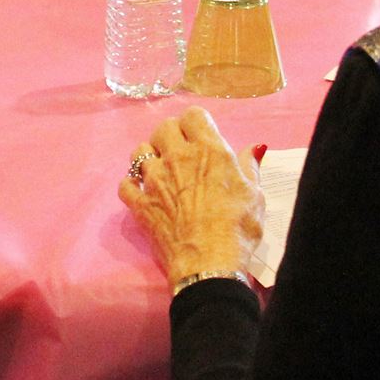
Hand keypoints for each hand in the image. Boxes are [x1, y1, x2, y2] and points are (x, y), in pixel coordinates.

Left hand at [118, 108, 263, 287]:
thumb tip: (253, 149)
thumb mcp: (255, 196)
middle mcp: (177, 158)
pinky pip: (125, 185)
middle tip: (180, 151)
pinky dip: (132, 186)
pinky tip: (142, 192)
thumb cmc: (238, 229)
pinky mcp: (140, 204)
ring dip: (149, 157)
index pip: (193, 114)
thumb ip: (249, 167)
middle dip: (171, 134)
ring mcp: (154, 180)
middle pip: (163, 127)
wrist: (209, 265)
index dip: (196, 123)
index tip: (201, 136)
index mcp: (209, 151)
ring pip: (139, 152)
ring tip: (160, 170)